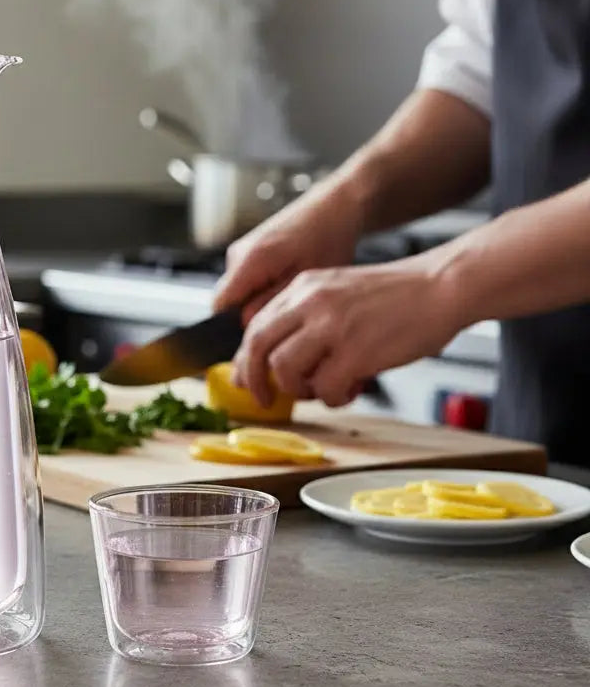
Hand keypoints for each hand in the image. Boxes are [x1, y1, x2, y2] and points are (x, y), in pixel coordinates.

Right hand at [213, 184, 364, 323]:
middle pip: (228, 301)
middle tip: (284, 312)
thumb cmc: (326, 240)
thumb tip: (247, 325)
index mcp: (250, 261)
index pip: (219, 306)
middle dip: (251, 312)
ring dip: (259, 299)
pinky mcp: (249, 250)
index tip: (259, 333)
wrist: (333, 208)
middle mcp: (238, 254)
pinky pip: (246, 280)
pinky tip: (287, 279)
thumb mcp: (304, 281)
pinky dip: (263, 286)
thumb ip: (270, 304)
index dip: (234, 326)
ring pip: (239, 291)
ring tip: (291, 291)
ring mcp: (241, 250)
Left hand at [233, 256, 462, 407]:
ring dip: (301, 389)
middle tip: (265, 399)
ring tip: (325, 388)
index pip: (255, 326)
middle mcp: (311, 302)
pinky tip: (351, 389)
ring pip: (286, 369)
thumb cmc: (396, 297)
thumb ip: (305, 319)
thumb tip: (275, 360)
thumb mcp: (338, 294)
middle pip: (258, 346)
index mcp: (303, 287)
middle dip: (255, 380)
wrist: (441, 286)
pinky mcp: (356, 350)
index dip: (245, 358)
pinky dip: (334, 397)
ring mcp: (332, 326)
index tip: (245, 379)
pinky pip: (326, 387)